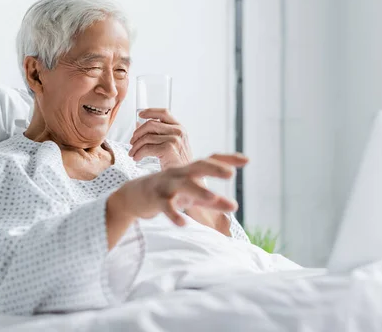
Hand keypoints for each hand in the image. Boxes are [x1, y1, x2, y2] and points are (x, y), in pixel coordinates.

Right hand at [110, 154, 247, 225]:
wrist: (134, 196)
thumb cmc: (168, 194)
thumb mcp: (191, 197)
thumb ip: (213, 201)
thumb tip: (235, 206)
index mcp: (189, 171)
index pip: (210, 160)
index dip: (227, 159)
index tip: (246, 160)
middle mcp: (179, 174)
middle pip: (197, 167)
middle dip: (214, 169)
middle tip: (231, 174)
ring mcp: (166, 185)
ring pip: (183, 185)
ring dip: (198, 191)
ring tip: (213, 197)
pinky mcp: (155, 199)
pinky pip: (165, 206)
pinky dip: (174, 214)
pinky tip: (183, 223)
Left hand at [128, 108, 191, 169]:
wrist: (186, 177)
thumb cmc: (178, 162)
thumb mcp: (171, 144)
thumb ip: (158, 133)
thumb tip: (138, 124)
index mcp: (180, 128)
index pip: (164, 113)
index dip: (150, 111)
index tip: (140, 114)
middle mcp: (178, 131)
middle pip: (151, 124)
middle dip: (137, 133)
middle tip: (132, 142)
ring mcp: (174, 139)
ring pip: (146, 137)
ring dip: (136, 146)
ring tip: (132, 153)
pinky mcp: (168, 149)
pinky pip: (146, 148)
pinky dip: (138, 153)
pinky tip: (137, 157)